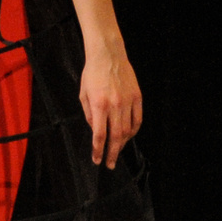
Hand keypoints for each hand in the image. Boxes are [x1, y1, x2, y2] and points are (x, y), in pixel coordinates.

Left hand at [78, 51, 141, 166]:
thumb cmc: (92, 74)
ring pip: (128, 130)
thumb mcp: (83, 94)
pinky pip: (138, 119)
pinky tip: (128, 136)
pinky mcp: (137, 97)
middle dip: (112, 153)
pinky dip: (134, 131)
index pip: (99, 135)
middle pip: (116, 137)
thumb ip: (89, 114)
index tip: (97, 160)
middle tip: (110, 165)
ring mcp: (128, 102)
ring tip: (117, 150)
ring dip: (123, 144)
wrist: (108, 55)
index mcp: (99, 105)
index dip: (98, 150)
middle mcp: (115, 105)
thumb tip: (95, 130)